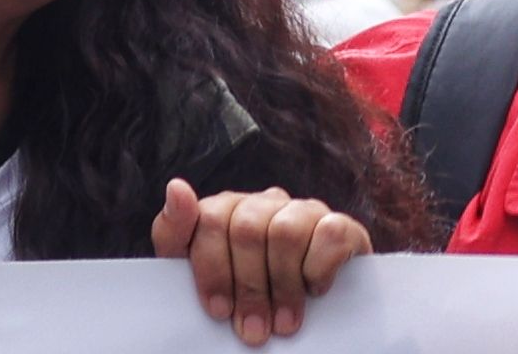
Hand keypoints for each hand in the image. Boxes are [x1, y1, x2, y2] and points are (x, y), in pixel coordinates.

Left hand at [155, 181, 366, 344]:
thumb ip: (175, 232)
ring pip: (285, 232)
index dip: (213, 269)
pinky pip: (330, 234)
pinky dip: (320, 268)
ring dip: (283, 286)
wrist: (311, 316)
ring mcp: (304, 211)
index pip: (211, 219)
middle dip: (248, 287)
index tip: (219, 311)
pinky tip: (315, 292)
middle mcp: (264, 202)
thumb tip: (177, 187)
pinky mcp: (342, 227)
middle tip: (254, 330)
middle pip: (247, 230)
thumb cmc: (242, 290)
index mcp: (227, 208)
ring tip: (284, 324)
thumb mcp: (196, 268)